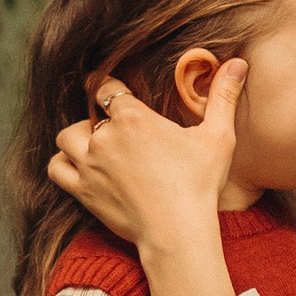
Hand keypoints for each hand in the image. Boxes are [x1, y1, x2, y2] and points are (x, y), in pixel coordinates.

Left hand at [49, 58, 246, 251]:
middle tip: (118, 130)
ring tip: (96, 146)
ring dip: (77, 137)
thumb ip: (223, 97)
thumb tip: (239, 63)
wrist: (177, 232)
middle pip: (88, 113)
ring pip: (66, 138)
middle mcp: (104, 138)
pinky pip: (56, 168)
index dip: (111, 88)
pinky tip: (78, 165)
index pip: (107, 87)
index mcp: (133, 118)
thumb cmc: (199, 184)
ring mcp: (89, 165)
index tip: (117, 93)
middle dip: (99, 118)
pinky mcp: (83, 191)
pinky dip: (62, 163)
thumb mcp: (218, 137)